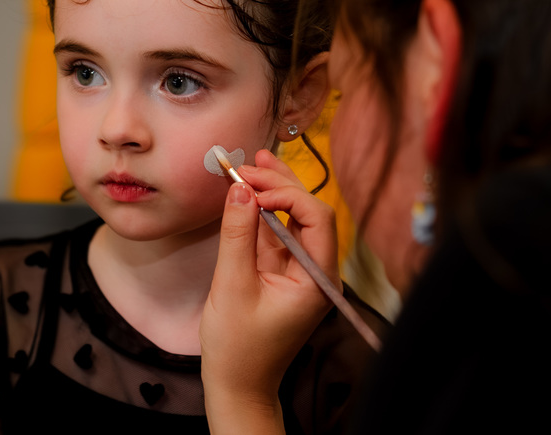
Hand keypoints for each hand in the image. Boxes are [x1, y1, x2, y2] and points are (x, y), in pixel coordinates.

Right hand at [200, 150, 338, 432]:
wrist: (237, 385)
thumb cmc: (238, 347)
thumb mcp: (232, 287)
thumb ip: (238, 235)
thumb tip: (240, 189)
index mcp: (318, 279)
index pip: (318, 219)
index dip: (287, 196)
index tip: (251, 190)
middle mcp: (317, 272)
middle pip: (308, 213)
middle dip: (278, 186)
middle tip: (246, 165)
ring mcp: (301, 272)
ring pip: (292, 220)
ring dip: (271, 193)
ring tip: (249, 165)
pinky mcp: (284, 273)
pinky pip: (277, 234)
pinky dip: (261, 213)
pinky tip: (247, 192)